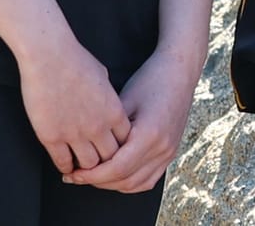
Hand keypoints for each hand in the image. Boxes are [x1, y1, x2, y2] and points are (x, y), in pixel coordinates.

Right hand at [18, 37, 131, 174]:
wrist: (50, 56)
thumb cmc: (77, 60)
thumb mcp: (104, 77)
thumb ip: (108, 96)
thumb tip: (108, 103)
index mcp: (114, 111)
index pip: (126, 142)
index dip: (121, 148)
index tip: (114, 149)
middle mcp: (98, 127)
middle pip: (110, 158)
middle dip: (107, 162)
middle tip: (101, 165)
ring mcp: (75, 134)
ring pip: (88, 165)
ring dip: (86, 168)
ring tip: (83, 168)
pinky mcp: (52, 137)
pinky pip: (62, 161)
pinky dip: (66, 167)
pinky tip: (65, 166)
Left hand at [66, 48, 202, 192]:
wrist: (180, 71)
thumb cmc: (151, 79)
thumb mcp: (124, 101)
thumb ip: (108, 130)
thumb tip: (84, 151)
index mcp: (150, 134)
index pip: (116, 168)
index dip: (91, 175)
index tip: (73, 173)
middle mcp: (162, 148)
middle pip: (124, 180)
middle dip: (97, 181)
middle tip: (76, 175)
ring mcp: (169, 152)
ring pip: (135, 184)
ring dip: (112, 184)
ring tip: (92, 175)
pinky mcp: (170, 152)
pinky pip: (148, 179)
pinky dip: (129, 182)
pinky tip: (114, 176)